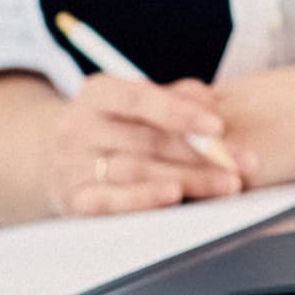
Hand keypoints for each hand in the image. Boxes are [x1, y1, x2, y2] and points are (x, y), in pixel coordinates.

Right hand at [0, 70, 242, 223]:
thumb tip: (212, 106)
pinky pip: (106, 202)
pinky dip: (139, 200)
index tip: (218, 126)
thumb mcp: (136, 102)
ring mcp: (71, 165)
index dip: (180, 112)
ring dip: (187, 180)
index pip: (140, 99)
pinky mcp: (71, 200)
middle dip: (202, 154)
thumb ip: (176, 98)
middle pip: (148, 142)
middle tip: (244, 165)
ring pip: (137, 172)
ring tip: (226, 185)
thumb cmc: (115, 126)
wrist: (51, 159)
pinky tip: (171, 199)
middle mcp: (78, 127)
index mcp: (97, 93)